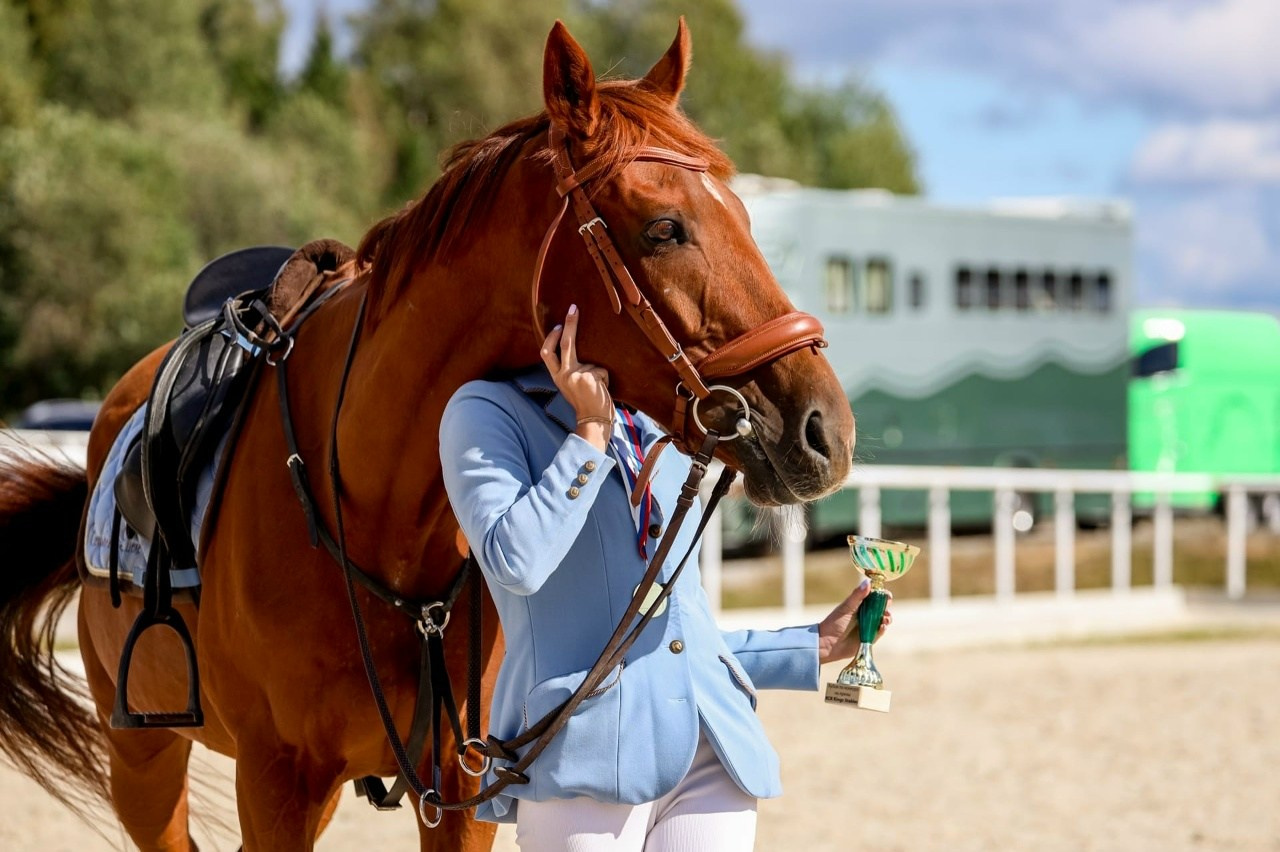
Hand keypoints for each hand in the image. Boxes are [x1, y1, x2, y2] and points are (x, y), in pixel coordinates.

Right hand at [541, 304, 612, 449]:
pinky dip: (605, 379)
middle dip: (570, 323)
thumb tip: (581, 351)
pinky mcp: (589, 376)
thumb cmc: (586, 403)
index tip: (559, 325)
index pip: (547, 353)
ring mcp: (576, 375)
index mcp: (557, 376)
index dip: (551, 337)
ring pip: (592, 362)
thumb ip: (573, 369)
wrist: (594, 421)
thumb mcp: (572, 385)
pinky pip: (602, 370)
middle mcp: (563, 374)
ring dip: (598, 373)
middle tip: (573, 308)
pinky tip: (602, 390)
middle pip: (565, 343)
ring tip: (597, 389)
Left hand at [817, 580, 892, 664]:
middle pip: (882, 608)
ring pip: (883, 620)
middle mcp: (865, 615)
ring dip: (887, 618)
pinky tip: (882, 627)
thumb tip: (868, 582)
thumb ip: (857, 596)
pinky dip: (883, 629)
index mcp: (859, 605)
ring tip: (885, 618)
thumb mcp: (846, 608)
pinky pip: (879, 632)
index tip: (887, 595)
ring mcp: (868, 626)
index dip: (882, 595)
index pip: (874, 597)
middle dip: (887, 607)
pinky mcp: (870, 638)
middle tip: (887, 607)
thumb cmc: (834, 623)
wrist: (828, 643)